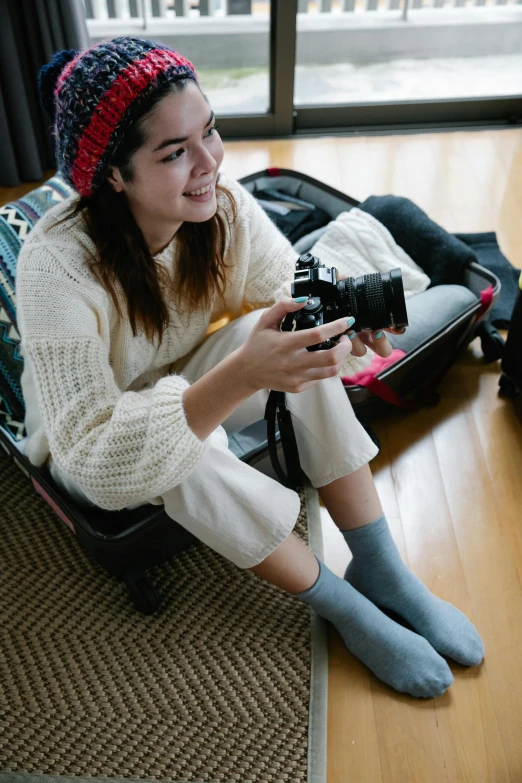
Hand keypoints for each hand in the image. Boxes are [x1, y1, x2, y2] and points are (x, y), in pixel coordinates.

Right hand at [236, 296, 353, 393]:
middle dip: (345, 347)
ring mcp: (297, 377)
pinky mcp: (298, 387)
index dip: (337, 327)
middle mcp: (293, 363)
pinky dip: (325, 368)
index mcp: (286, 344)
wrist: (246, 372)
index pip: (317, 335)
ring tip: (337, 349)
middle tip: (345, 338)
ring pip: (331, 371)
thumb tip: (303, 301)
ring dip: (340, 359)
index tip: (347, 321)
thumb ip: (283, 307)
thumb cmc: (257, 344)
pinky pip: (320, 378)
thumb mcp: (265, 321)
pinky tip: (319, 359)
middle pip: (331, 358)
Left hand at [337, 272, 406, 357]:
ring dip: (359, 344)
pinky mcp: (340, 348)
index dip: (396, 329)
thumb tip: (342, 275)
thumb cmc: (334, 303)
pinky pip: (345, 352)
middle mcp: (365, 336)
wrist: (319, 311)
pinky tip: (340, 336)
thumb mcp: (340, 292)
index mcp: (373, 323)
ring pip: (363, 352)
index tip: (395, 327)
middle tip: (376, 332)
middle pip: (383, 349)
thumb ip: (344, 283)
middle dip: (382, 343)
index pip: (392, 329)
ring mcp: (353, 343)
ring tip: (351, 332)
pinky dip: (344, 345)